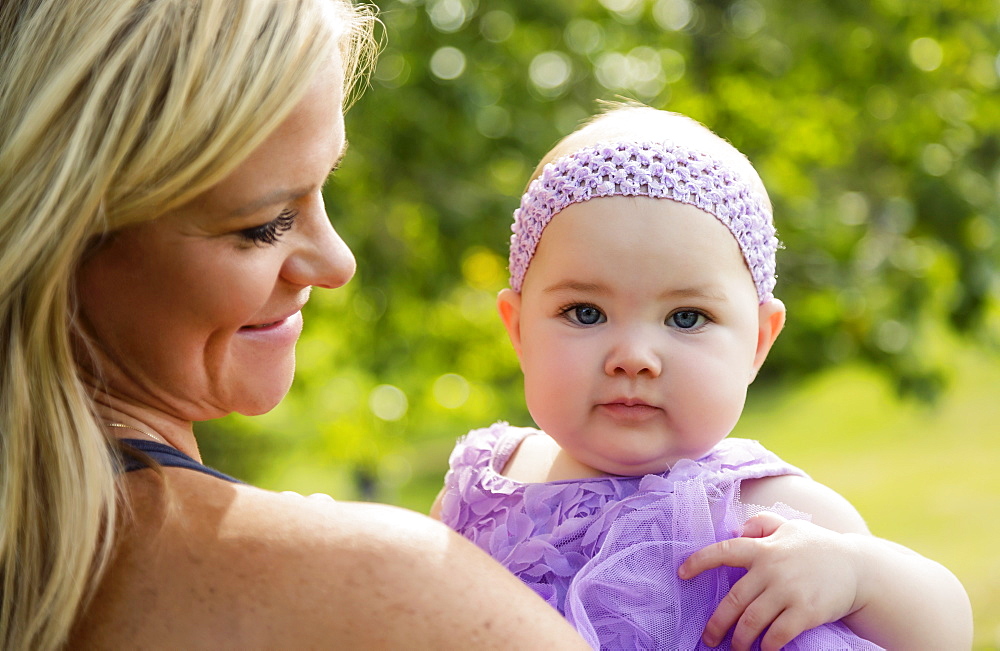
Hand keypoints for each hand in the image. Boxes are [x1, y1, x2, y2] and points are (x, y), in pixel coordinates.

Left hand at [678, 512, 863, 650]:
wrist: (859, 567)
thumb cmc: (818, 546)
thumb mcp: (789, 526)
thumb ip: (761, 524)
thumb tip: (736, 530)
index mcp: (764, 547)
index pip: (724, 551)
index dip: (699, 561)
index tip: (681, 573)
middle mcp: (772, 569)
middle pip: (734, 600)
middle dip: (717, 623)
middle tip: (708, 638)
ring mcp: (788, 592)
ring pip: (752, 622)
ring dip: (739, 640)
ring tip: (734, 648)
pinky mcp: (806, 612)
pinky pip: (777, 635)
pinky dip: (766, 646)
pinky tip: (763, 650)